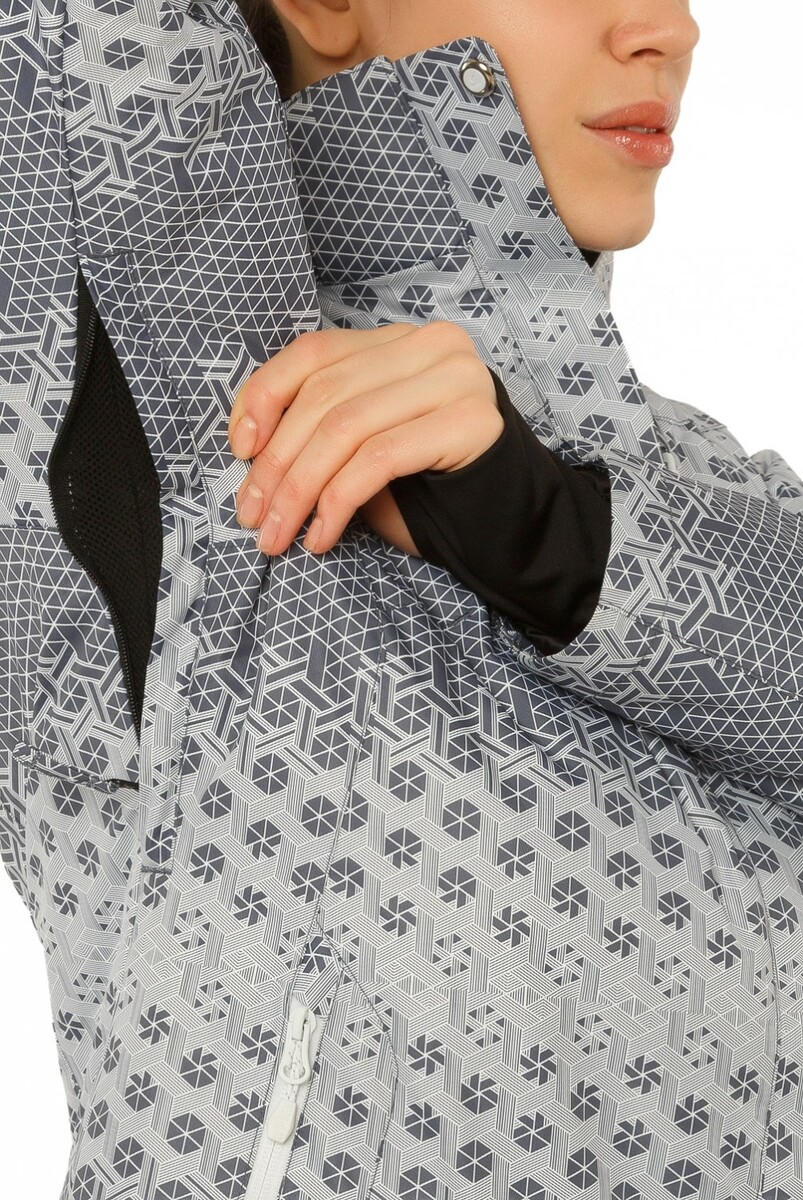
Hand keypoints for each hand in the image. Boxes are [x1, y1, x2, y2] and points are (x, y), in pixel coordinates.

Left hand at [227, 321, 503, 556]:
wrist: (503, 526)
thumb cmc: (424, 488)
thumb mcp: (360, 445)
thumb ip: (319, 425)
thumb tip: (247, 444)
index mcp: (399, 341)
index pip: (314, 352)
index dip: (264, 397)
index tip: (239, 451)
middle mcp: (431, 345)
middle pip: (325, 395)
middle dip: (275, 463)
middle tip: (251, 516)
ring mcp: (456, 379)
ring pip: (345, 427)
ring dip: (298, 490)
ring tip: (278, 534)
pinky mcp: (470, 423)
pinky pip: (379, 458)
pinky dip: (337, 503)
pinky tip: (322, 537)